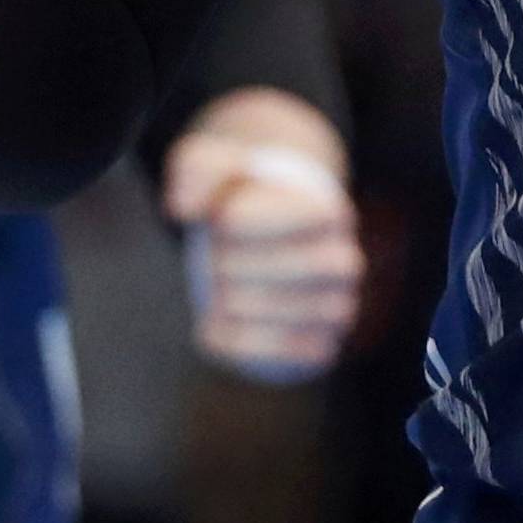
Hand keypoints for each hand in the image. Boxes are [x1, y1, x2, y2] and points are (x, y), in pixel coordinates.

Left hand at [163, 88, 363, 383]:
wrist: (278, 241)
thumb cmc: (242, 199)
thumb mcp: (216, 166)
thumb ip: (195, 170)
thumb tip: (181, 206)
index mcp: (324, 209)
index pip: (258, 220)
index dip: (228, 222)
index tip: (220, 220)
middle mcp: (341, 261)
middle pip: (265, 270)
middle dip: (224, 264)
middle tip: (214, 260)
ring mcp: (336, 307)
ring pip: (272, 315)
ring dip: (226, 304)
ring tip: (212, 293)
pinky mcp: (323, 345)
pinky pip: (281, 356)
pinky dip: (237, 343)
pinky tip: (211, 327)